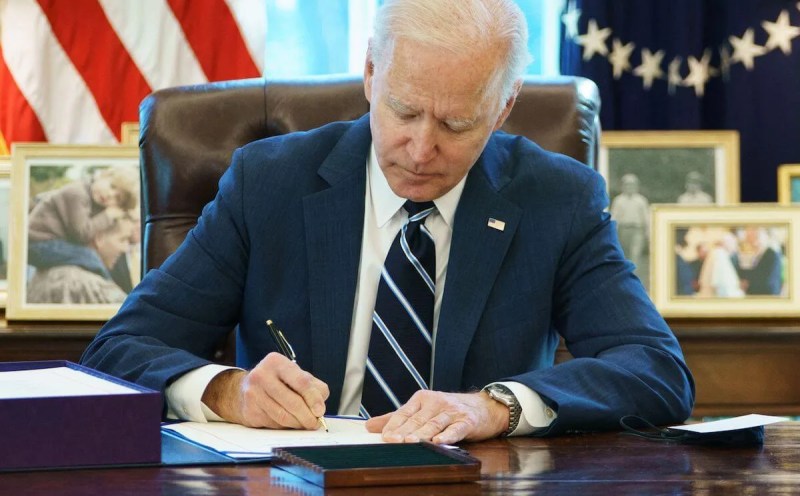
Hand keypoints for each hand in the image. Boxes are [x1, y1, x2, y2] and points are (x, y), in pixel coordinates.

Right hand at [202, 352, 328, 429]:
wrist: (243, 390)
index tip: (320, 411)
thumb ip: (313, 386)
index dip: (313, 398)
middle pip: (292, 402)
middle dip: (307, 416)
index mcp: (276, 362)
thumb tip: (320, 407)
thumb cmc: (277, 382)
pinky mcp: (249, 411)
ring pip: (283, 416)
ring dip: (298, 424)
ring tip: (305, 424)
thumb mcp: (295, 375)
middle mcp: (262, 375)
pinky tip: (289, 423)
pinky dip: (285, 427)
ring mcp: (253, 394)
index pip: (301, 381)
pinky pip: (273, 424)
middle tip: (315, 423)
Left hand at [365, 390, 508, 443]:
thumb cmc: (449, 410)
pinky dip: (447, 436)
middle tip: (392, 442)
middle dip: (404, 431)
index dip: (394, 425)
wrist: (484, 407)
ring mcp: (452, 411)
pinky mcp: (467, 421)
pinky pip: (456, 429)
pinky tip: (439, 442)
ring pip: (434, 424)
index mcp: (422, 399)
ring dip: (422, 434)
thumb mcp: (423, 409)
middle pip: (417, 420)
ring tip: (410, 442)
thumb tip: (369, 425)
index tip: (383, 437)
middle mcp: (436, 402)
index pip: (404, 413)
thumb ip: (397, 418)